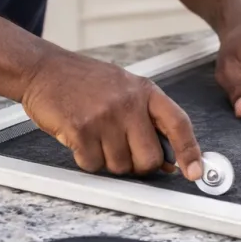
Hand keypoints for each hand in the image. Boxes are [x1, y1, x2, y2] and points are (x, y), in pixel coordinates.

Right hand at [20, 51, 203, 180]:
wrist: (45, 69)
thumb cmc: (85, 81)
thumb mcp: (125, 89)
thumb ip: (148, 120)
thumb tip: (169, 159)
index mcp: (145, 91)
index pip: (178, 124)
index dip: (190, 151)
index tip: (195, 171)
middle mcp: (129, 103)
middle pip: (149, 157)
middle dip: (138, 165)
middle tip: (122, 151)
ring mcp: (105, 116)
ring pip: (119, 166)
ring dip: (107, 160)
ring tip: (96, 136)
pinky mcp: (80, 129)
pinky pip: (92, 165)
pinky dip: (86, 159)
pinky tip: (80, 138)